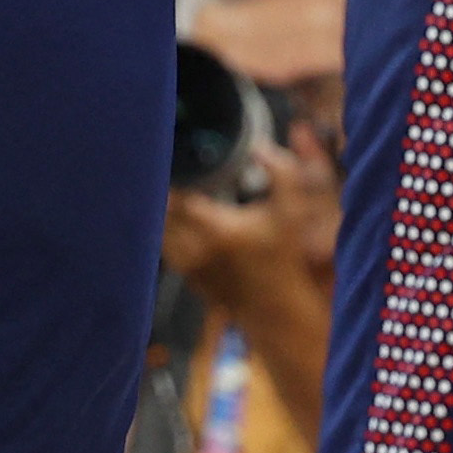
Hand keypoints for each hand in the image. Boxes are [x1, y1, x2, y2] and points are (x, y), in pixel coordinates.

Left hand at [159, 130, 339, 313]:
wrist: (276, 305)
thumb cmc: (284, 256)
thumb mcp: (290, 211)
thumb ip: (283, 173)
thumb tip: (259, 147)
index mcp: (220, 228)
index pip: (179, 197)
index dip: (176, 177)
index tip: (179, 161)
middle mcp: (198, 249)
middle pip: (164, 213)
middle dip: (166, 192)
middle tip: (171, 172)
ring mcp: (189, 266)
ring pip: (161, 232)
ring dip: (164, 214)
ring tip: (170, 193)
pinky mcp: (187, 278)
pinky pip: (167, 249)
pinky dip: (168, 233)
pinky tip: (178, 219)